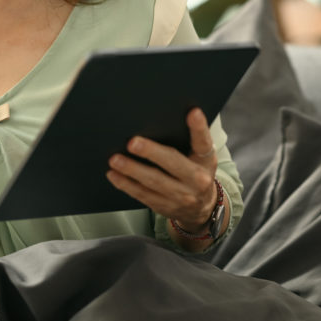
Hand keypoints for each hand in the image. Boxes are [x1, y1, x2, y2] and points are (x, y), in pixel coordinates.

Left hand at [106, 107, 216, 230]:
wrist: (202, 208)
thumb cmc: (198, 172)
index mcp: (205, 160)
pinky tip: (114, 175)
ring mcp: (180, 195)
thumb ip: (191, 139)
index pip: (203, 142)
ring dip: (132, 170)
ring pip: (153, 181)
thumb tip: (168, 117)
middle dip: (151, 152)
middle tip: (132, 143)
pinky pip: (143, 195)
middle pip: (172, 163)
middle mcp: (196, 179)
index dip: (199, 127)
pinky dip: (126, 184)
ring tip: (115, 160)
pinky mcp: (164, 206)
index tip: (193, 112)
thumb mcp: (202, 156)